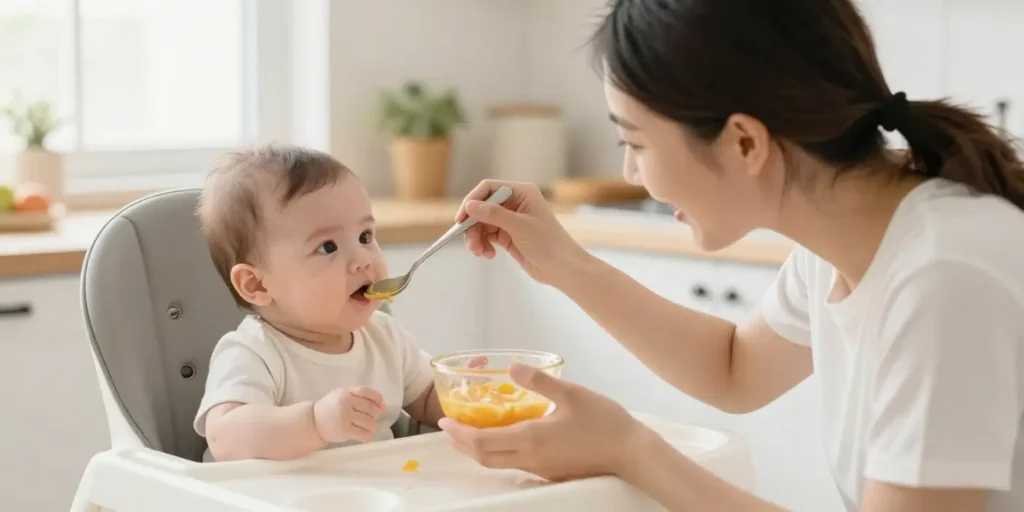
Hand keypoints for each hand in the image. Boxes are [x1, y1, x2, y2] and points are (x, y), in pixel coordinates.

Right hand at [313, 386, 384, 442]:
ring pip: (369, 422)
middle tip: (372, 418)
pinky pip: (364, 434)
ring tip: (368, 427)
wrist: (312, 422)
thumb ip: (360, 397)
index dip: (377, 398)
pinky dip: (368, 435)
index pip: (366, 392)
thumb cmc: (330, 408)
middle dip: (376, 415)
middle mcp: (345, 403)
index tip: (380, 405)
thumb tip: (383, 406)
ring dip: (373, 426)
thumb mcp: (342, 396)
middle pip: (370, 408)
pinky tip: (364, 434)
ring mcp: (345, 417)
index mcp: (345, 392)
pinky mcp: (345, 431)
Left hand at [438, 363, 648, 481]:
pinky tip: (501, 437)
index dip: (459, 432)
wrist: (631, 453)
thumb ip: (539, 381)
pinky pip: (514, 464)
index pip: (482, 441)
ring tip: (468, 431)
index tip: (444, 420)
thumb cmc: (604, 422)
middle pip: (483, 458)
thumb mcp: (572, 393)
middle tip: (449, 427)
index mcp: (531, 439)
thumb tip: (511, 368)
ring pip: (498, 464)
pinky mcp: (551, 471)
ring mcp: (541, 468)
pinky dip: (497, 452)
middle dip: (461, 444)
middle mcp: (531, 458)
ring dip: (477, 450)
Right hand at [456, 180, 587, 285]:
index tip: (461, 218)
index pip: (489, 188)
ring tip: (480, 253)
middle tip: (471, 244)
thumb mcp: (520, 227)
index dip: (472, 200)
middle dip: (473, 226)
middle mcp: (515, 203)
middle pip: (482, 207)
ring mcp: (511, 220)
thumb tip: (470, 205)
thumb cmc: (549, 244)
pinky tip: (488, 255)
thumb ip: (494, 215)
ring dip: (476, 238)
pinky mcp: (508, 235)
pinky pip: (487, 236)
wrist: (563, 269)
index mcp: (522, 192)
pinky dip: (483, 245)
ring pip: (482, 224)